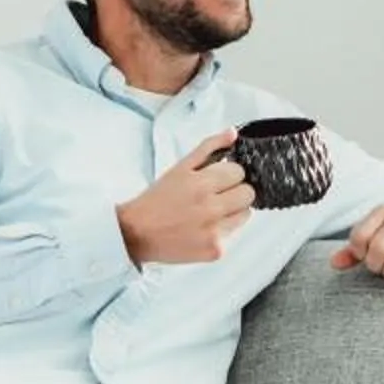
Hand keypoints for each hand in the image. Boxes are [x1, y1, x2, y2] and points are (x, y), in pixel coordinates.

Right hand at [118, 130, 253, 264]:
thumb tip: (233, 134)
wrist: (136, 233)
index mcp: (201, 183)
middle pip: (248, 193)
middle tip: (218, 196)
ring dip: (233, 211)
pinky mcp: (215, 250)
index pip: (239, 172)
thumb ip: (209, 148)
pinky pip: (234, 235)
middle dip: (236, 191)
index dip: (230, 175)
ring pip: (246, 214)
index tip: (219, 180)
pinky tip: (204, 229)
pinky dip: (222, 231)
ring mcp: (214, 230)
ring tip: (210, 213)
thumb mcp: (180, 167)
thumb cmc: (156, 201)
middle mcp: (210, 207)